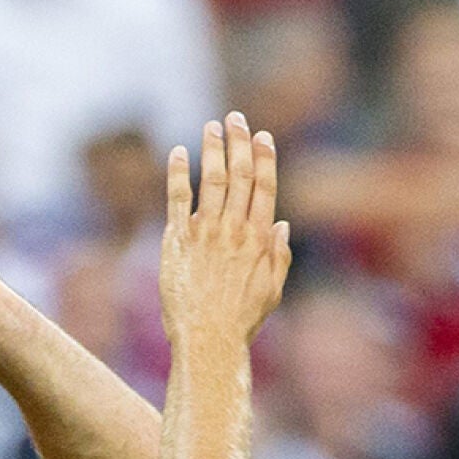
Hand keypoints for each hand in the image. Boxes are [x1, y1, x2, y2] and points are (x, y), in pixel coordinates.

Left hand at [160, 112, 291, 346]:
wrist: (207, 339)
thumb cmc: (240, 322)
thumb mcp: (272, 292)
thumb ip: (279, 256)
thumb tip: (281, 224)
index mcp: (260, 240)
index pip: (265, 188)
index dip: (264, 159)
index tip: (262, 137)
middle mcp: (234, 230)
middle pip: (240, 176)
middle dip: (239, 143)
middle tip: (235, 119)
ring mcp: (205, 233)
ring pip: (211, 180)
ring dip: (212, 149)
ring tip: (211, 126)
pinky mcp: (177, 240)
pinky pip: (177, 198)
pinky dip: (178, 172)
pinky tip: (178, 152)